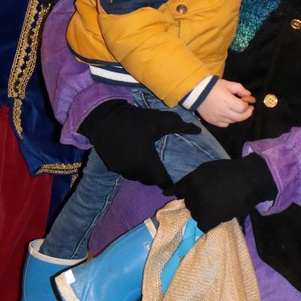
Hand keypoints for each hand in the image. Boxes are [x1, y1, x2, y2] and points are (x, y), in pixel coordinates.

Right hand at [81, 101, 195, 189]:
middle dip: (159, 177)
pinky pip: (127, 172)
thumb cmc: (135, 120)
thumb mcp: (160, 121)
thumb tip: (197, 131)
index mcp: (148, 163)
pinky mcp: (112, 167)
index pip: (163, 181)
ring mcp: (121, 170)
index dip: (171, 182)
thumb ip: (180, 127)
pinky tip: (136, 158)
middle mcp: (134, 171)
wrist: (103, 118)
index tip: (177, 178)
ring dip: (145, 173)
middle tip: (166, 169)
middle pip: (150, 181)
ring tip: (152, 164)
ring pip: (138, 178)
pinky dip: (133, 168)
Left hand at [175, 155, 276, 232]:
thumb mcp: (206, 169)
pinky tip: (219, 214)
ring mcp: (202, 207)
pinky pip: (202, 225)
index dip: (189, 193)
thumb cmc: (229, 172)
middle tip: (212, 197)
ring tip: (217, 206)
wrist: (250, 179)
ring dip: (204, 212)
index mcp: (191, 180)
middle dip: (197, 201)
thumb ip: (187, 180)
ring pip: (195, 215)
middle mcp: (193, 194)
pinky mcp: (211, 218)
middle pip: (188, 204)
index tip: (198, 193)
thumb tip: (165, 192)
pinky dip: (210, 222)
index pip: (179, 191)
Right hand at [197, 80, 254, 128]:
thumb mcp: (228, 84)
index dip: (247, 106)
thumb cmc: (213, 86)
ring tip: (237, 111)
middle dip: (247, 114)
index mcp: (228, 101)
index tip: (247, 102)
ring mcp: (218, 118)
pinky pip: (225, 124)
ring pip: (233, 121)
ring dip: (238, 117)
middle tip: (249, 109)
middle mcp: (223, 111)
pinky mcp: (213, 121)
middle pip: (240, 118)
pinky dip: (229, 121)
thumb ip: (240, 89)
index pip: (242, 108)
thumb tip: (248, 95)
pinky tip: (228, 115)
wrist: (197, 92)